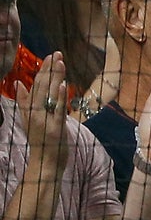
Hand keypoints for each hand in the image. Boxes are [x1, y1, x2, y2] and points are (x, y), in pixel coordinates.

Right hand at [14, 52, 68, 173]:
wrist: (45, 165)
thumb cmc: (41, 142)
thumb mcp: (29, 120)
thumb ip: (24, 102)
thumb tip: (19, 84)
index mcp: (30, 109)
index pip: (36, 86)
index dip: (43, 71)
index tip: (50, 57)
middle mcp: (35, 113)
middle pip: (42, 87)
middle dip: (49, 70)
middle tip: (56, 53)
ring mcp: (45, 120)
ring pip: (49, 95)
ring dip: (55, 78)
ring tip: (59, 62)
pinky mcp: (55, 128)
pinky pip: (57, 110)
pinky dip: (58, 97)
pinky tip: (62, 85)